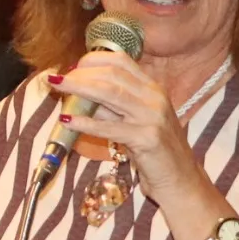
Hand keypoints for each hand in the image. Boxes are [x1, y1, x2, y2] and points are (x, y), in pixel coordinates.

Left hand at [50, 51, 200, 199]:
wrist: (181, 179)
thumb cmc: (155, 151)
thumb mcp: (137, 121)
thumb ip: (114, 107)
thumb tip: (81, 96)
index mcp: (153, 88)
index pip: (121, 61)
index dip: (93, 60)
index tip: (72, 67)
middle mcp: (154, 97)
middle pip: (112, 74)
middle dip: (81, 73)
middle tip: (57, 79)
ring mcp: (152, 117)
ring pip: (109, 93)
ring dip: (79, 88)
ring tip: (57, 88)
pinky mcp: (146, 139)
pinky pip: (109, 127)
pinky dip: (85, 122)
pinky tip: (67, 121)